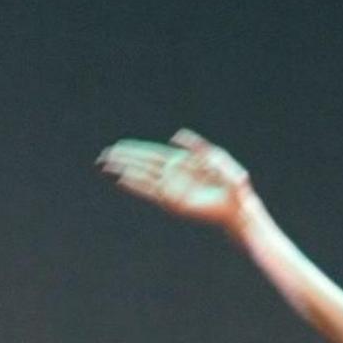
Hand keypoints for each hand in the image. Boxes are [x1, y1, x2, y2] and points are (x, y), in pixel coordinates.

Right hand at [98, 131, 253, 226]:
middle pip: (142, 164)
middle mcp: (173, 175)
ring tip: (105, 166)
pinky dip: (135, 186)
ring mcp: (172, 189)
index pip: (151, 153)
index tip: (118, 145)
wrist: (238, 208)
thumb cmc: (232, 184)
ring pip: (142, 177)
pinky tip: (120, 180)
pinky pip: (150, 192)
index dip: (134, 150)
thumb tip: (174, 135)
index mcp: (181, 161)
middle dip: (123, 159)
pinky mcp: (173, 202)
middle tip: (103, 155)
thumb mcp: (217, 158)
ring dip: (124, 171)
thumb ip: (197, 146)